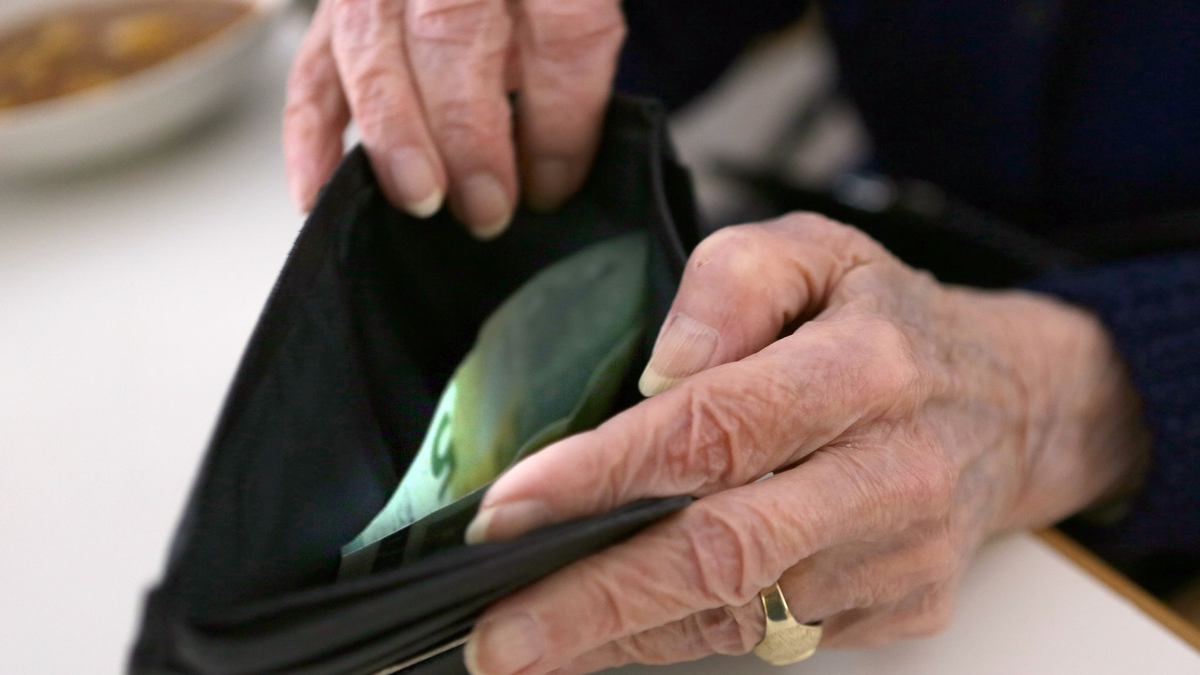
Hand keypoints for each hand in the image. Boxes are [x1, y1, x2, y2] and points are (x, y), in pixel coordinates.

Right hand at [283, 0, 624, 237]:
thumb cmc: (532, 4)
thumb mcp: (576, 14)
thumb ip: (570, 71)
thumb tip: (550, 175)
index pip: (562, 25)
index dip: (559, 118)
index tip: (554, 186)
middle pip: (454, 27)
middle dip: (469, 132)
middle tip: (486, 207)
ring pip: (374, 47)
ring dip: (396, 134)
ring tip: (422, 199)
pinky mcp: (335, 11)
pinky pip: (311, 71)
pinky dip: (311, 138)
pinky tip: (319, 195)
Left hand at [461, 214, 1149, 674]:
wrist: (1013, 404)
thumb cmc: (889, 324)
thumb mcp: (817, 250)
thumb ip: (730, 283)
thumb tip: (658, 375)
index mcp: (866, 368)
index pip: (716, 429)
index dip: (603, 476)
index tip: (507, 512)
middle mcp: (892, 473)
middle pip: (724, 552)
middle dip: (595, 600)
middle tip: (496, 636)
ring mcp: (902, 556)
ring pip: (739, 613)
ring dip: (623, 635)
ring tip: (529, 642)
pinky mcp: (901, 608)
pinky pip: (771, 637)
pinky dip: (681, 638)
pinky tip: (615, 632)